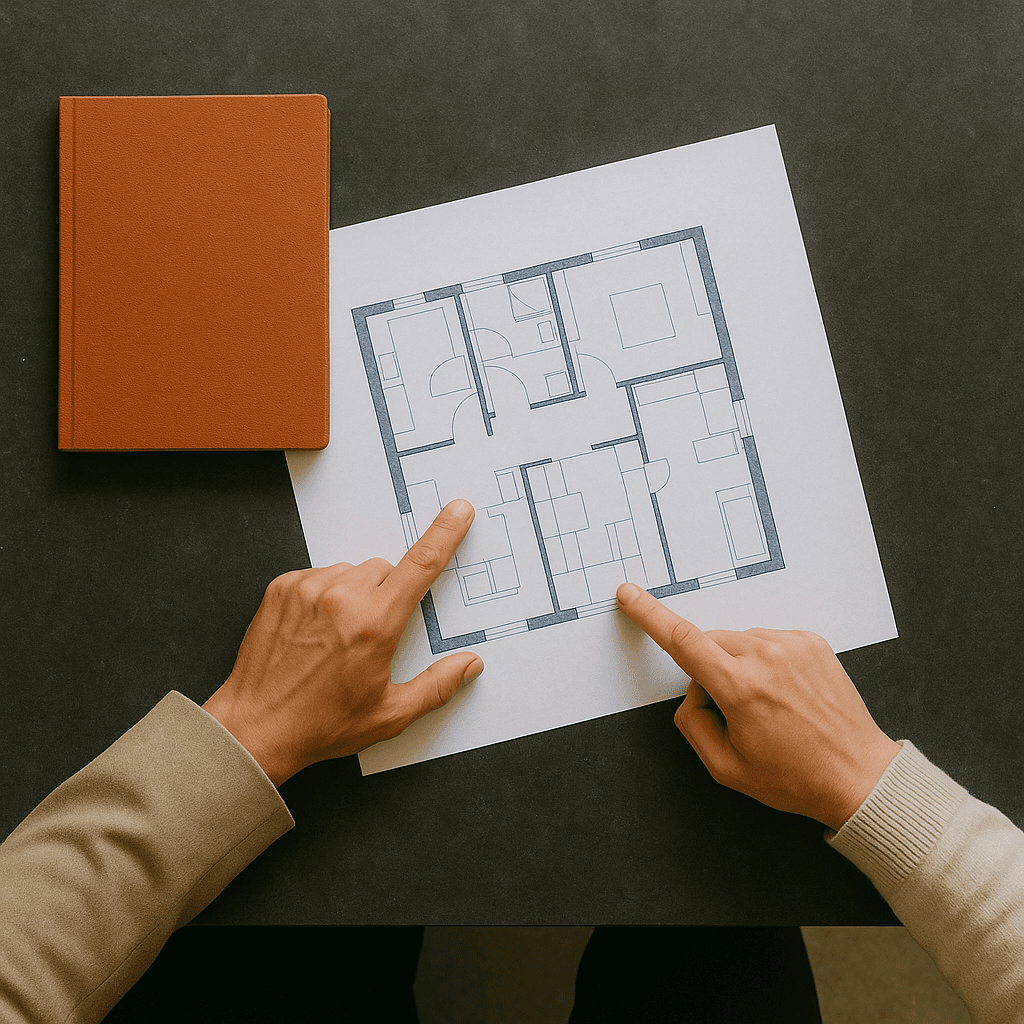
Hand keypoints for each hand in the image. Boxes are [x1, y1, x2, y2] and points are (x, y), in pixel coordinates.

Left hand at [202, 500, 482, 785]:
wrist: (254, 729)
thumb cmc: (320, 725)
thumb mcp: (389, 714)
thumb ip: (437, 686)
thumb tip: (469, 664)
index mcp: (374, 624)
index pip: (421, 566)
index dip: (445, 534)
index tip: (458, 511)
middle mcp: (340, 597)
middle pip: (384, 570)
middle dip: (387, 594)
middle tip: (371, 635)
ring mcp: (307, 588)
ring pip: (350, 572)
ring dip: (354, 593)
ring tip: (337, 637)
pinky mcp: (281, 587)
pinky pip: (318, 576)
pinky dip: (324, 595)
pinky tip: (315, 631)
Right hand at [616, 583, 900, 830]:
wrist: (858, 775)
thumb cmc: (794, 777)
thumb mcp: (725, 767)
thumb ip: (693, 723)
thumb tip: (692, 691)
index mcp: (741, 688)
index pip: (682, 641)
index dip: (650, 615)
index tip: (630, 594)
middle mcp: (766, 657)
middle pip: (709, 643)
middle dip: (707, 668)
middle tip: (734, 710)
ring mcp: (793, 645)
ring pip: (738, 640)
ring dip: (737, 664)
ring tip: (768, 704)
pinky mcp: (812, 641)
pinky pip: (768, 640)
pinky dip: (765, 660)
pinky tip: (784, 692)